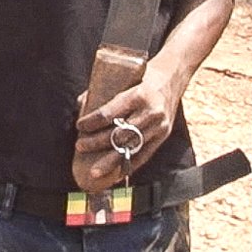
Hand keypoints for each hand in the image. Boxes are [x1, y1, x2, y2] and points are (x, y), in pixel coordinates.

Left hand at [73, 76, 180, 191]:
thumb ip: (104, 92)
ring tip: (94, 171)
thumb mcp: (125, 79)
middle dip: (97, 143)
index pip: (111, 113)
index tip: (79, 126)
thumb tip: (81, 106)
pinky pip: (144, 155)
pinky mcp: (163, 135)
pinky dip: (128, 166)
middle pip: (119, 133)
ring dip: (110, 161)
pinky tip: (115, 175)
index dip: (93, 121)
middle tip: (79, 146)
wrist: (173, 77)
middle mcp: (151, 112)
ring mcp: (159, 126)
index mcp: (138, 95)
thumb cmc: (143, 77)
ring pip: (131, 148)